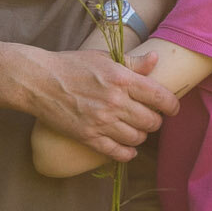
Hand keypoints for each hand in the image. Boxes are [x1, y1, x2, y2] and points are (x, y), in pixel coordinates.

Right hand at [21, 49, 174, 162]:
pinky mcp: (89, 137)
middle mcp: (116, 102)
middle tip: (149, 117)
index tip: (172, 108)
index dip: (172, 105)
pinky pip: (118, 153)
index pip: (161, 97)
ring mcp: (102, 122)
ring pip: (137, 138)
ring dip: (141, 135)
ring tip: (135, 129)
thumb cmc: (71, 65)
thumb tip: (154, 60)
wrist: (39, 81)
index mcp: (122, 79)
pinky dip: (127, 153)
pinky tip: (128, 148)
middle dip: (155, 121)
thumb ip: (132, 62)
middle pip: (152, 122)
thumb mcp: (103, 57)